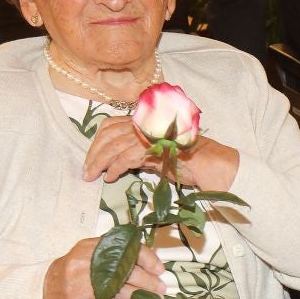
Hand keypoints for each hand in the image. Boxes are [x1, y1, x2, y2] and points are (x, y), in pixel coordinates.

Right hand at [42, 235, 165, 298]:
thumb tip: (150, 263)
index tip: (159, 268)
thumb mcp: (88, 255)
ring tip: (154, 298)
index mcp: (86, 248)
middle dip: (148, 281)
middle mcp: (83, 266)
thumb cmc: (73, 273)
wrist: (45, 294)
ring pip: (122, 293)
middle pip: (126, 273)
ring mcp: (82, 289)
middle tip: (160, 286)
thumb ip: (114, 254)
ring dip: (143, 297)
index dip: (147, 259)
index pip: (124, 249)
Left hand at [82, 117, 238, 191]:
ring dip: (100, 163)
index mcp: (146, 121)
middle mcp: (146, 123)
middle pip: (109, 134)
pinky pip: (126, 156)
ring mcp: (150, 133)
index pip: (111, 125)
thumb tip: (118, 161)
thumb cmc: (190, 163)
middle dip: (94, 154)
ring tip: (94, 176)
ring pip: (114, 145)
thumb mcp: (158, 155)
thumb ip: (139, 153)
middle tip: (87, 171)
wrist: (212, 165)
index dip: (97, 141)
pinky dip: (115, 168)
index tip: (91, 159)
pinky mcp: (154, 146)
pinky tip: (111, 177)